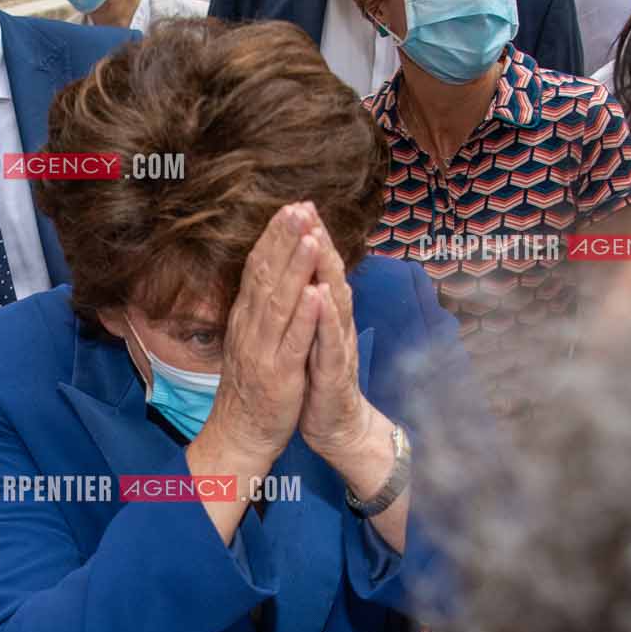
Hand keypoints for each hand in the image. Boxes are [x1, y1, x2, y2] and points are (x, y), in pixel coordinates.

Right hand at [192, 201, 329, 475]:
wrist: (241, 434)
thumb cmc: (253, 386)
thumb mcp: (251, 339)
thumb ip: (259, 307)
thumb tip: (267, 272)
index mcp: (246, 317)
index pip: (258, 268)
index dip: (273, 237)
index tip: (289, 207)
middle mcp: (251, 328)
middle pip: (266, 276)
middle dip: (283, 240)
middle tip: (298, 207)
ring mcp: (263, 350)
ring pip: (279, 302)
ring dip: (294, 268)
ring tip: (309, 237)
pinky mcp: (280, 374)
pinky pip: (294, 341)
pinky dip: (305, 317)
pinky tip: (316, 294)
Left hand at [295, 226, 375, 465]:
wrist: (335, 426)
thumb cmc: (317, 380)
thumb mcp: (307, 336)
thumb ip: (306, 305)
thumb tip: (297, 273)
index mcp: (322, 315)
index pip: (314, 271)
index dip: (305, 239)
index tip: (293, 206)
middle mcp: (333, 324)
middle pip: (326, 276)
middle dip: (317, 241)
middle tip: (307, 208)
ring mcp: (337, 346)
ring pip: (333, 302)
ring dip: (325, 270)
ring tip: (316, 240)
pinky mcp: (334, 372)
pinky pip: (330, 342)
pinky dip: (326, 319)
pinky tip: (322, 297)